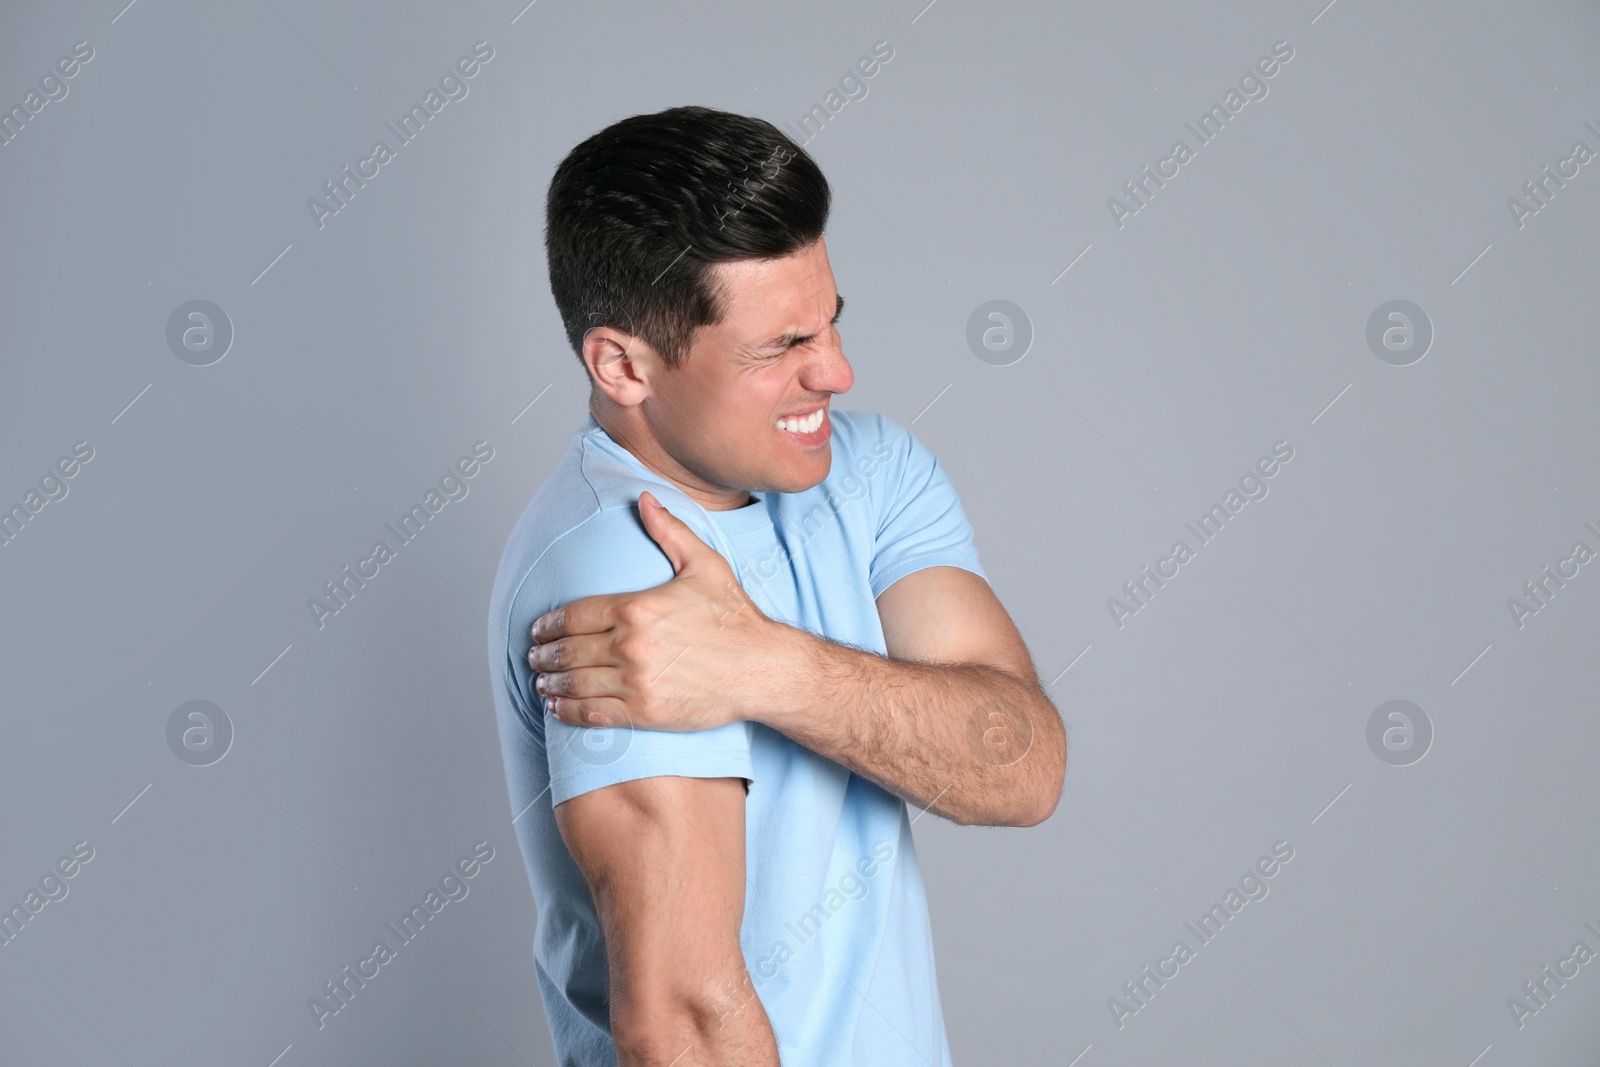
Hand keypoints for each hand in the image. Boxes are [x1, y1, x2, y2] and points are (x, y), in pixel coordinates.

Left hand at [528, 491, 778, 730]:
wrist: (762, 668)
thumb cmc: (735, 618)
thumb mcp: (705, 565)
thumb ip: (669, 531)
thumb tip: (644, 498)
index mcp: (637, 607)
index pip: (573, 615)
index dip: (548, 625)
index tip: (538, 630)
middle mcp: (630, 645)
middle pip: (567, 651)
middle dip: (543, 655)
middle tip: (534, 658)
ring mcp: (636, 682)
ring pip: (574, 684)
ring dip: (549, 685)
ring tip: (541, 683)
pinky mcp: (644, 713)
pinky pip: (592, 714)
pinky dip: (568, 712)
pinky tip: (558, 708)